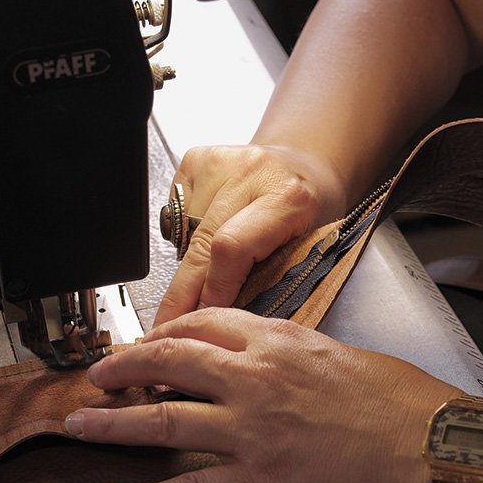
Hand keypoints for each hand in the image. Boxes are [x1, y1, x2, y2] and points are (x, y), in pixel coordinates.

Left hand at [64, 308, 454, 482]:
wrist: (431, 448)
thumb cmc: (398, 400)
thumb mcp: (338, 353)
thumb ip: (289, 350)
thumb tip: (261, 356)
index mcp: (275, 341)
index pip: (199, 326)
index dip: (163, 335)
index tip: (145, 346)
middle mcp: (254, 379)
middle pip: (167, 363)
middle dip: (122, 368)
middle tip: (96, 378)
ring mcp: (252, 432)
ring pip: (164, 423)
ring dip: (113, 425)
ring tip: (80, 425)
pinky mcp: (260, 481)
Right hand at [155, 144, 348, 324]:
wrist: (306, 164)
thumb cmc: (312, 210)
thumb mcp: (307, 248)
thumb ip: (269, 280)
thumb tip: (222, 320)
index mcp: (288, 197)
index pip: (231, 249)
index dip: (210, 289)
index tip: (199, 319)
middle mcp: (251, 172)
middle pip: (200, 243)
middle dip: (183, 293)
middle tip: (170, 324)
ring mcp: (220, 161)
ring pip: (184, 232)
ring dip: (187, 263)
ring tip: (205, 272)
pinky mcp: (196, 158)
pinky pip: (177, 213)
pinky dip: (184, 234)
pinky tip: (206, 233)